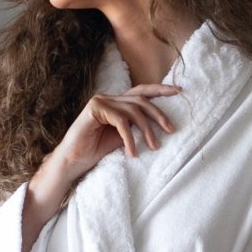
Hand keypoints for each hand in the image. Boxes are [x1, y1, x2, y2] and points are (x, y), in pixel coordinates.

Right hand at [49, 82, 180, 186]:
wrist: (72, 161)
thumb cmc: (96, 151)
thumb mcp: (123, 138)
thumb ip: (136, 127)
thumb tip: (160, 127)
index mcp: (116, 103)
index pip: (141, 92)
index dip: (160, 89)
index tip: (178, 92)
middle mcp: (109, 98)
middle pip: (141, 100)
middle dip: (159, 114)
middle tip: (171, 130)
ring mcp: (101, 101)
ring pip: (133, 111)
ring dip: (147, 130)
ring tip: (154, 147)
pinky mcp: (94, 109)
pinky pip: (121, 121)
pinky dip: (130, 138)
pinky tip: (133, 152)